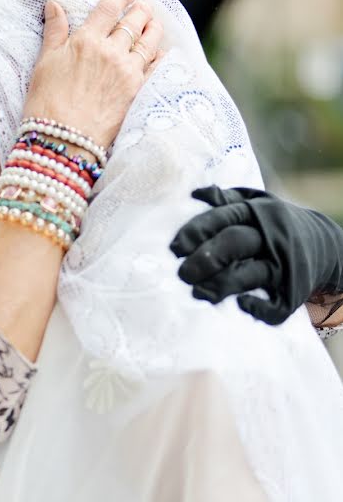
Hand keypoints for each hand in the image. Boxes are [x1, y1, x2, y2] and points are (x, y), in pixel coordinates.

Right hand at [23, 0, 164, 148]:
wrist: (62, 141)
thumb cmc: (46, 104)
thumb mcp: (44, 63)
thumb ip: (54, 32)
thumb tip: (54, 5)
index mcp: (86, 41)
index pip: (109, 8)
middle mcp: (111, 52)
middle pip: (134, 21)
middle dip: (140, 9)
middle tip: (142, 5)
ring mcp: (128, 72)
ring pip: (149, 41)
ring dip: (153, 28)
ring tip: (153, 22)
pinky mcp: (138, 91)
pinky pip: (156, 67)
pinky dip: (160, 56)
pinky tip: (160, 52)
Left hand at [170, 186, 342, 325]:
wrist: (326, 244)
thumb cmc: (274, 224)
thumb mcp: (256, 204)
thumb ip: (227, 200)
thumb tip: (197, 193)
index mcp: (257, 213)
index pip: (223, 218)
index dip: (197, 231)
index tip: (175, 248)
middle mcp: (270, 237)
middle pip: (235, 243)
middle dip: (207, 258)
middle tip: (183, 274)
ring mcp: (283, 264)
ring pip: (250, 274)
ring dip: (222, 284)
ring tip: (198, 293)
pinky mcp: (293, 290)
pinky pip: (277, 304)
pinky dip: (260, 307)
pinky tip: (241, 305)